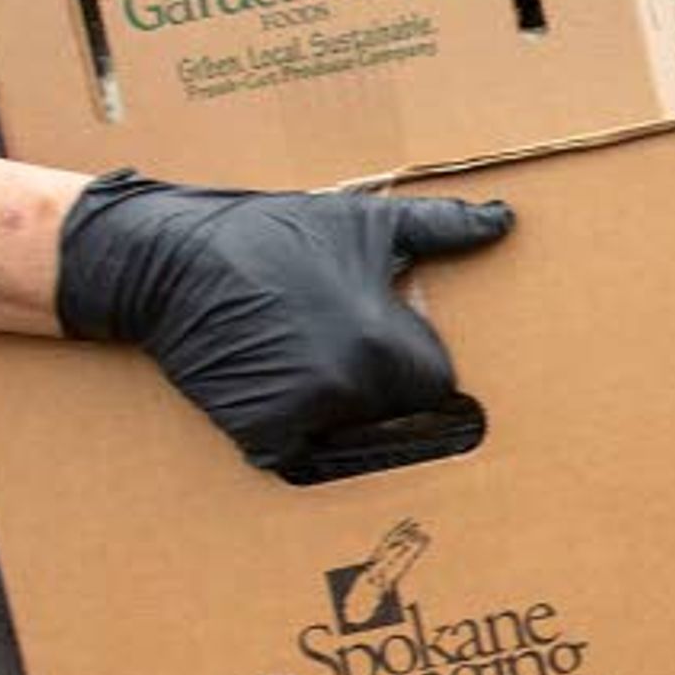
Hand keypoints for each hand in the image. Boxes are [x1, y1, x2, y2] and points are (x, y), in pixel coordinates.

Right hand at [56, 172, 517, 477]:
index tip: (386, 340)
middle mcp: (348, 388)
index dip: (414, 363)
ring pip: (350, 436)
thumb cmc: (272, 234)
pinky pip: (298, 454)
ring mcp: (301, 416)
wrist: (169, 259)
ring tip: (302, 361)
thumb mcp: (363, 222)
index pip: (437, 385)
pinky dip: (291, 433)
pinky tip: (273, 387)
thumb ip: (442, 227)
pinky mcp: (258, 435)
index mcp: (385, 344)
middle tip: (333, 345)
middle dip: (379, 389)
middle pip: (395, 413)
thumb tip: (506, 220)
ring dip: (338, 414)